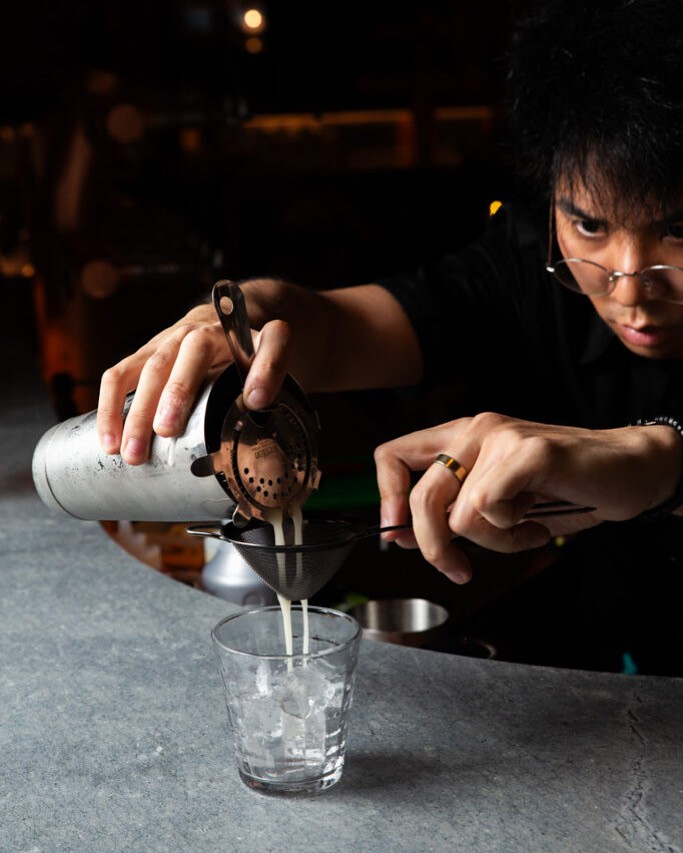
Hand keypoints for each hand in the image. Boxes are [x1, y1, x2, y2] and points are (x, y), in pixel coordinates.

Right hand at [96, 297, 293, 464]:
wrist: (220, 324)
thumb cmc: (244, 349)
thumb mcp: (270, 354)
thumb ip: (273, 370)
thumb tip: (258, 400)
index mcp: (232, 333)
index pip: (254, 344)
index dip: (260, 368)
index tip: (256, 400)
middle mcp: (193, 333)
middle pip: (178, 359)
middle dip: (170, 396)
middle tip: (165, 432)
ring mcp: (163, 344)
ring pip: (140, 370)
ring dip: (129, 412)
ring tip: (126, 451)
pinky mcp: (142, 358)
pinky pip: (117, 378)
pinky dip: (109, 409)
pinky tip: (107, 441)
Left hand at [374, 412, 680, 583]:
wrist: (630, 471)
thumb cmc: (565, 489)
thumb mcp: (497, 504)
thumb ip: (451, 511)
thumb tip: (404, 536)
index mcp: (461, 436)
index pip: (392, 455)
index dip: (387, 497)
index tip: (397, 534)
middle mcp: (474, 429)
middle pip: (422, 497)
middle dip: (436, 548)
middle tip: (459, 569)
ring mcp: (500, 437)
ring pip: (459, 514)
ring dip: (492, 542)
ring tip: (524, 531)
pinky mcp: (526, 452)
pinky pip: (488, 508)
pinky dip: (511, 532)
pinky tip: (537, 523)